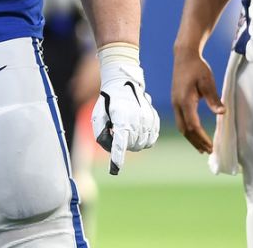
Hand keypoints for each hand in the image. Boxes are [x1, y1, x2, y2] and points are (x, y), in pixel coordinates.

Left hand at [91, 44, 159, 174]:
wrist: (124, 83)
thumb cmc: (107, 101)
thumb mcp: (98, 115)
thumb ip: (101, 134)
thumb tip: (111, 149)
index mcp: (121, 117)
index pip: (120, 143)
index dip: (117, 158)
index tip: (114, 170)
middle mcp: (136, 119)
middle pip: (131, 146)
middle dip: (124, 145)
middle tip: (118, 133)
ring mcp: (148, 119)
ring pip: (142, 144)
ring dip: (134, 143)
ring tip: (127, 131)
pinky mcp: (154, 119)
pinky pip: (151, 139)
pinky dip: (144, 140)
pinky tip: (137, 132)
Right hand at [170, 50, 224, 153]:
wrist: (184, 56)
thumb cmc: (198, 67)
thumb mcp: (207, 81)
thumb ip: (213, 98)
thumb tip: (222, 113)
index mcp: (184, 100)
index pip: (192, 125)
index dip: (202, 137)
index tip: (211, 146)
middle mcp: (176, 104)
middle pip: (185, 130)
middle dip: (196, 142)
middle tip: (208, 151)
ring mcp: (174, 103)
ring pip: (181, 127)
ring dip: (191, 138)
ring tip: (202, 149)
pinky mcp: (176, 102)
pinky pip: (181, 121)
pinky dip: (188, 131)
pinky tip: (195, 134)